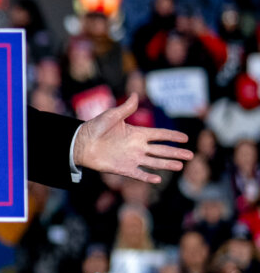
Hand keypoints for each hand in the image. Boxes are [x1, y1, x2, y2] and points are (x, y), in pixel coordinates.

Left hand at [72, 93, 192, 183]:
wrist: (80, 142)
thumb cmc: (95, 127)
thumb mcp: (112, 115)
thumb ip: (126, 108)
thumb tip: (135, 94)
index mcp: (136, 133)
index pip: (159, 135)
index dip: (171, 136)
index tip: (185, 138)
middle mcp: (137, 147)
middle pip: (161, 150)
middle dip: (176, 152)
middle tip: (191, 155)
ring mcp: (131, 158)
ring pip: (154, 162)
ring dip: (167, 164)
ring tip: (180, 166)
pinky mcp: (123, 168)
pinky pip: (138, 174)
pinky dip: (148, 177)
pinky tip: (158, 178)